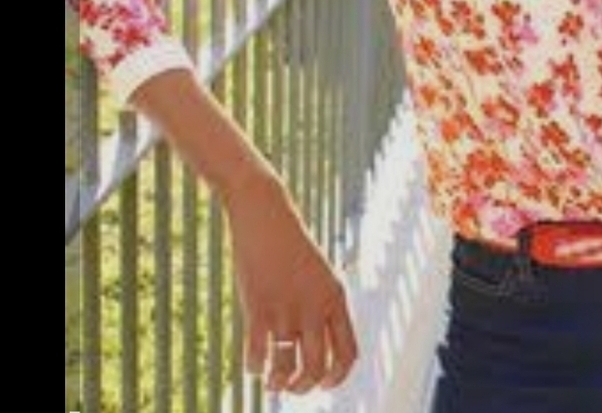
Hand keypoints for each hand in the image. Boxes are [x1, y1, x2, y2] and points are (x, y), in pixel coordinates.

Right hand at [224, 174, 358, 394]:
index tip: (322, 383)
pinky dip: (254, 368)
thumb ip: (322, 308)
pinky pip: (257, 356)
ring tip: (272, 381)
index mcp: (336, 298)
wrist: (267, 214)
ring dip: (279, 383)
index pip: (348, 354)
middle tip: (290, 385)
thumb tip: (317, 348)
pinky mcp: (258, 306)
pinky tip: (253, 363)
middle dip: (304, 387)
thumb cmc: (291, 248)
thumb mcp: (318, 276)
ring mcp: (287, 307)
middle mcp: (315, 306)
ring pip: (287, 369)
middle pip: (317, 368)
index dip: (336, 378)